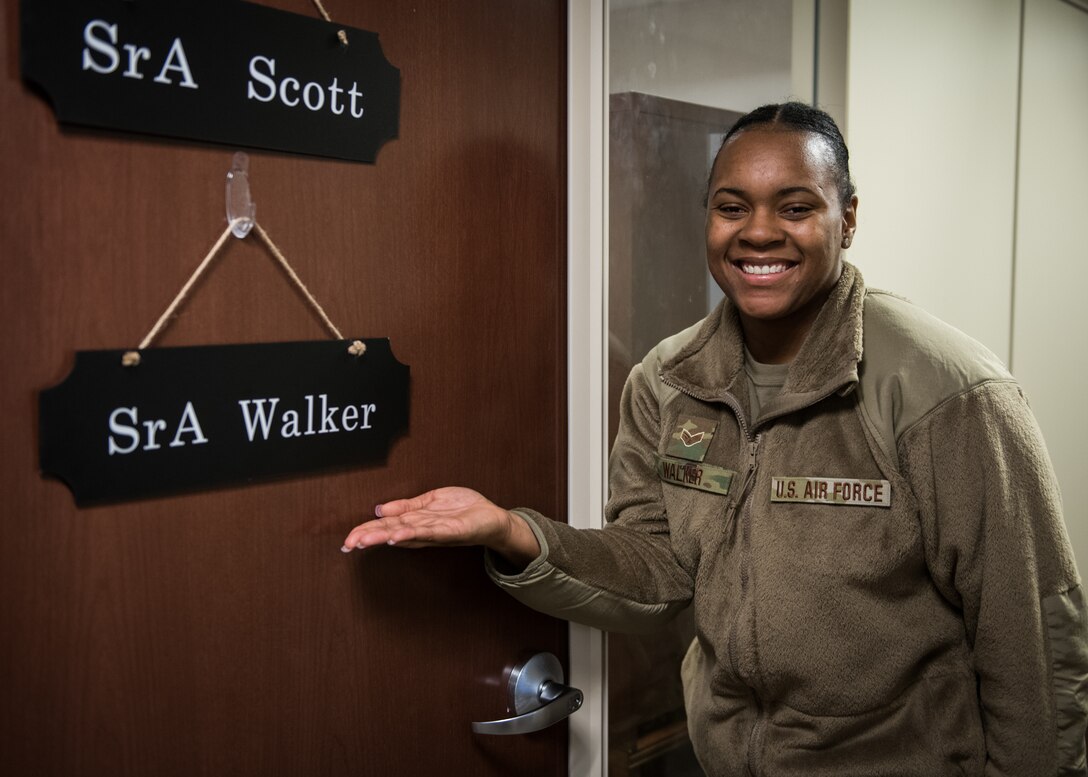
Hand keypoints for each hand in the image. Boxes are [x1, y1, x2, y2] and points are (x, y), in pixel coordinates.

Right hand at [340, 487, 540, 565]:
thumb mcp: (430, 501)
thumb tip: (379, 509)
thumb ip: (405, 506)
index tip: (347, 539)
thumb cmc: (463, 510)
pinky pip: (429, 532)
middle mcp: (423, 530)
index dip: (366, 531)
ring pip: (406, 533)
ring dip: (385, 537)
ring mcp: (437, 532)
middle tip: (348, 544)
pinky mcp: (452, 531)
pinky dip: (412, 533)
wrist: (492, 518)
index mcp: (416, 522)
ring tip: (366, 540)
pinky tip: (397, 535)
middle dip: (369, 537)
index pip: (386, 525)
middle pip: (391, 532)